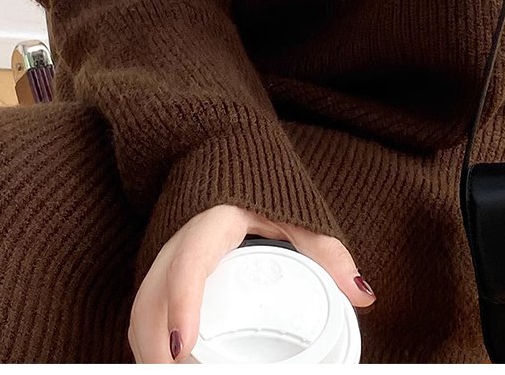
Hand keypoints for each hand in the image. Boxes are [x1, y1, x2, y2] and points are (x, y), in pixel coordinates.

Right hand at [128, 203, 376, 362]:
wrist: (223, 151)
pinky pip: (144, 307)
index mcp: (211, 223)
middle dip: (157, 346)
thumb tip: (363, 293)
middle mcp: (178, 241)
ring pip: (141, 308)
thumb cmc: (260, 183)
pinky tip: (165, 361)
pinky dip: (148, 338)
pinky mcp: (161, 267)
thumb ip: (326, 249)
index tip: (183, 345)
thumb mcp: (295, 212)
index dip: (183, 305)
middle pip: (152, 299)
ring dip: (149, 347)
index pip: (189, 265)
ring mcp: (164, 254)